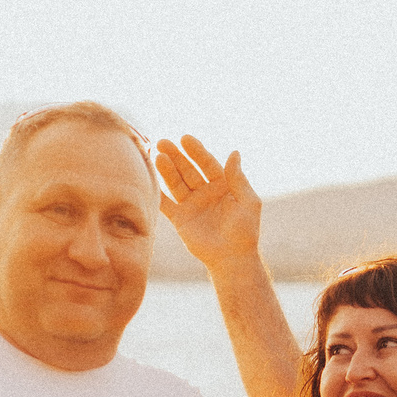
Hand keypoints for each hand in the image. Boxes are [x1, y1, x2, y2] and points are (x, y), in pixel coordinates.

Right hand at [154, 134, 264, 270]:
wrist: (232, 258)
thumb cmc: (245, 230)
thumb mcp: (247, 201)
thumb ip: (238, 178)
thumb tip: (234, 152)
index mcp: (222, 186)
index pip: (207, 163)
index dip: (197, 151)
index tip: (185, 138)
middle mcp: (205, 192)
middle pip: (188, 170)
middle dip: (176, 156)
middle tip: (163, 142)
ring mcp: (192, 205)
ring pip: (176, 183)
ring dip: (166, 170)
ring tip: (157, 157)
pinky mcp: (180, 219)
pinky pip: (166, 204)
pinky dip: (157, 193)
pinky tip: (149, 180)